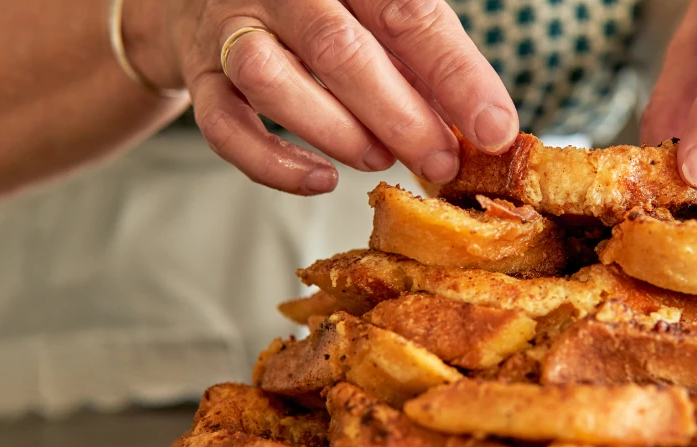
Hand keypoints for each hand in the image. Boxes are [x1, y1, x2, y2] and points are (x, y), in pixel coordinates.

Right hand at [129, 0, 518, 194]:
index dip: (458, 76)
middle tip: (441, 163)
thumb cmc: (327, 15)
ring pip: (274, 79)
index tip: (495, 131)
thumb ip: (425, 64)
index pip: (410, 13)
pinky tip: (320, 181)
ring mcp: (232, 26)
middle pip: (340, 49)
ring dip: (337, 132)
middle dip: (402, 117)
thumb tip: (484, 129)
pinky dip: (274, 163)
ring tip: (379, 160)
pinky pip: (224, 125)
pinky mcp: (201, 73)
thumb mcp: (380, 20)